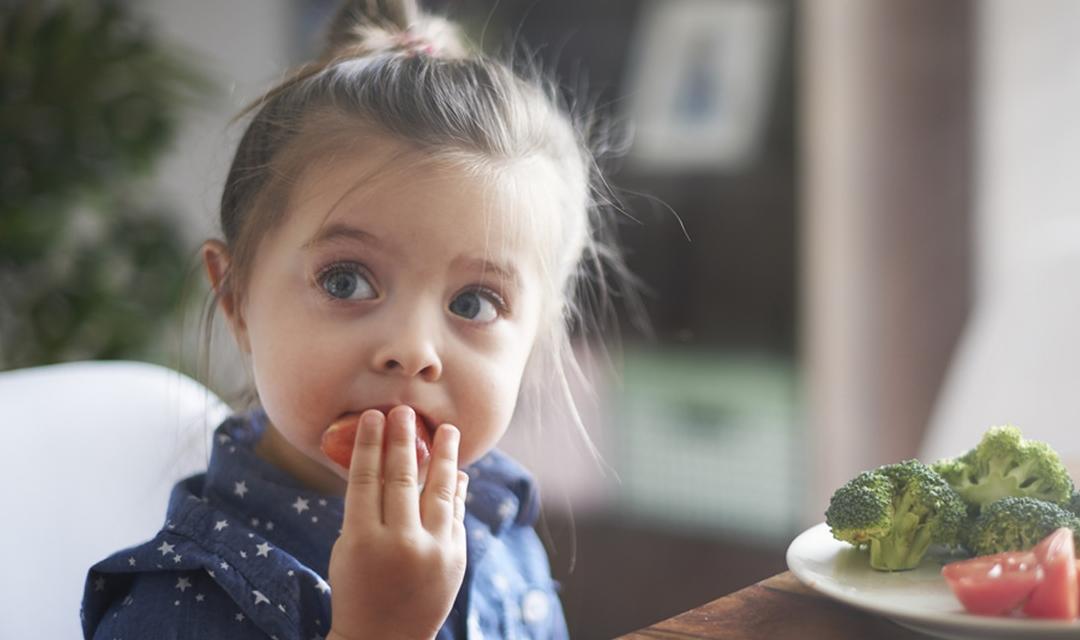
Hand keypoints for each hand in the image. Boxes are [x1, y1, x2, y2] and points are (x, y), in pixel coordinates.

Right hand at [327, 406, 468, 639]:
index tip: (373, 417)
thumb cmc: (357, 588)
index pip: (365, 480)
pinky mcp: (455, 559)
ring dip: (444, 456)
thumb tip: (386, 463)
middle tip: (404, 411)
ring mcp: (432, 551)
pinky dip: (456, 491)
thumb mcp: (348, 550)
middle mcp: (399, 544)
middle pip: (402, 479)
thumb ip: (366, 510)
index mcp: (362, 540)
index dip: (369, 444)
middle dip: (403, 440)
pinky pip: (456, 514)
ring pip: (440, 491)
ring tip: (448, 430)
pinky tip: (457, 471)